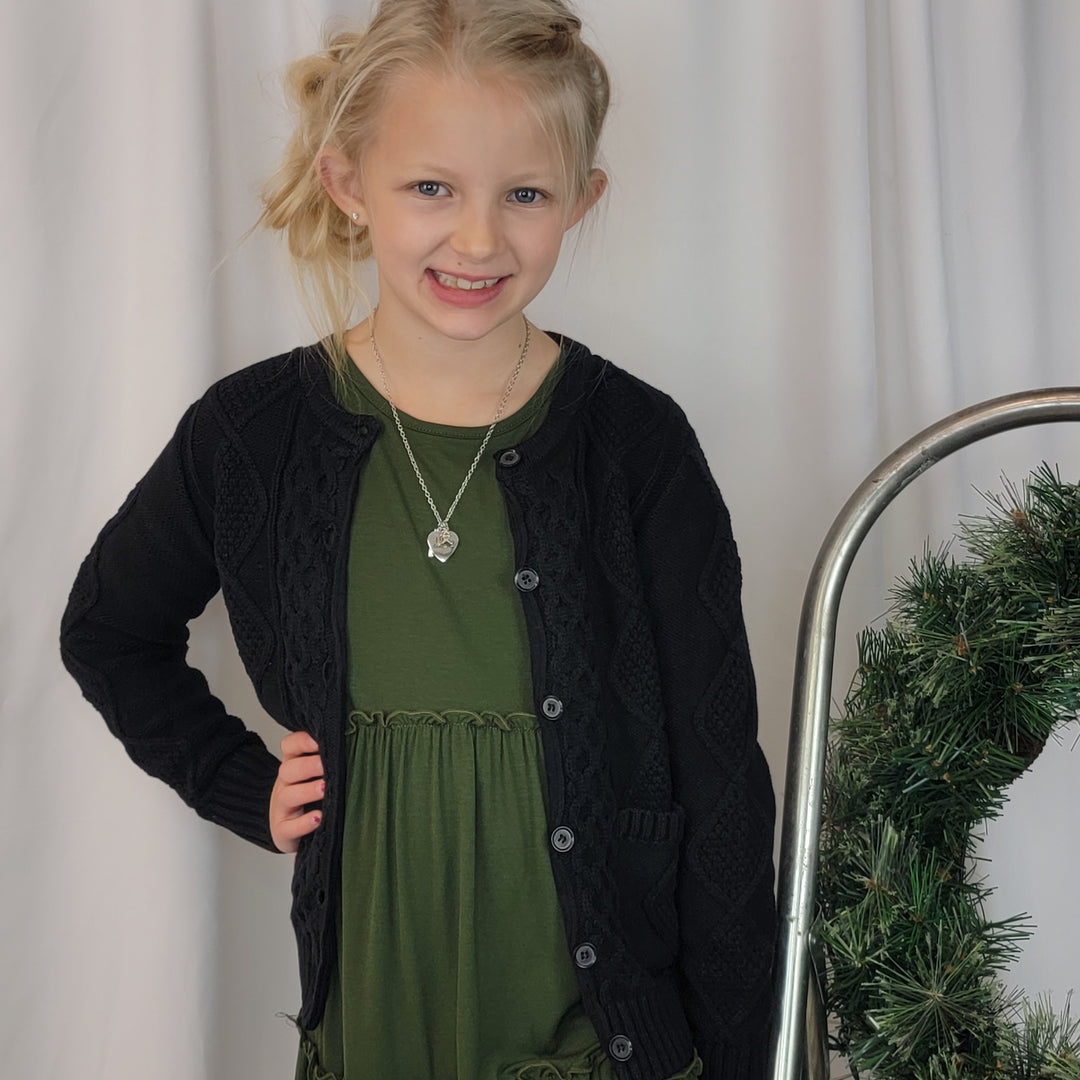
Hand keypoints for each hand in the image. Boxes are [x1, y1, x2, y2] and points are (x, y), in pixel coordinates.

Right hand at [269, 730, 324, 852]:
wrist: (288, 827)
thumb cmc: (310, 796)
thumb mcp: (317, 775)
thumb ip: (331, 760)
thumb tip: (359, 745)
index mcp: (293, 764)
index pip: (290, 745)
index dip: (302, 741)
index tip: (321, 741)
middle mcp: (284, 783)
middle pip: (288, 769)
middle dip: (308, 766)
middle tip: (325, 766)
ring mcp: (281, 807)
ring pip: (287, 795)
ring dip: (307, 791)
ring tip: (324, 789)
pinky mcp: (282, 830)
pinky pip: (288, 827)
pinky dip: (303, 823)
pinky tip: (318, 818)